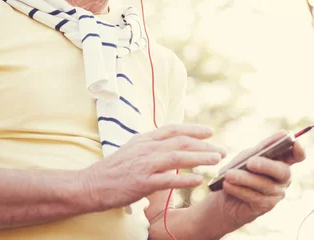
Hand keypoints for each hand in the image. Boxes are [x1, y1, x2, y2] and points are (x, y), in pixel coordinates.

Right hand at [81, 124, 226, 210]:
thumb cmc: (113, 170)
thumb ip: (150, 146)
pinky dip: (185, 179)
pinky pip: (167, 180)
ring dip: (200, 157)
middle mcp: (146, 149)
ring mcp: (144, 165)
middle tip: (222, 149)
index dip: (193, 129)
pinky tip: (199, 180)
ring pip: (177, 157)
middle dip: (204, 145)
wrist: (91, 185)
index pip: (173, 129)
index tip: (210, 132)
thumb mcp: (132, 150)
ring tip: (216, 160)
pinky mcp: (142, 183)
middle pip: (180, 142)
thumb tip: (170, 145)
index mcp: (144, 140)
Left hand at [208, 130, 305, 227]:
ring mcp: (276, 193)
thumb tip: (282, 134)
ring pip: (264, 185)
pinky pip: (254, 197)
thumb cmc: (239, 170)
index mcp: (282, 161)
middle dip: (267, 166)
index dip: (299, 150)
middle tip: (250, 162)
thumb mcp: (249, 155)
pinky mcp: (265, 206)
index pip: (297, 156)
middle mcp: (283, 178)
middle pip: (283, 172)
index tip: (294, 142)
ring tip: (229, 174)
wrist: (225, 196)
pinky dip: (239, 189)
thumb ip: (264, 147)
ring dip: (244, 178)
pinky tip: (227, 184)